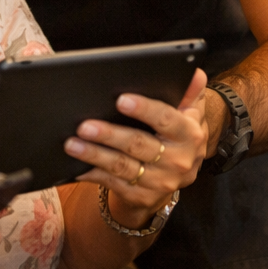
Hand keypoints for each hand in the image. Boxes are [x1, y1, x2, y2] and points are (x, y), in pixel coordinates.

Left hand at [65, 69, 208, 229]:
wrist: (179, 174)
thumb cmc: (179, 133)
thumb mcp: (191, 112)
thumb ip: (190, 91)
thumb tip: (194, 72)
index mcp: (190, 135)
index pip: (166, 120)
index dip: (144, 109)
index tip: (121, 100)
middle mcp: (178, 161)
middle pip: (139, 144)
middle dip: (109, 134)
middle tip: (85, 126)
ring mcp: (160, 182)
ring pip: (123, 166)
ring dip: (95, 155)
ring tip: (73, 144)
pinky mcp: (142, 196)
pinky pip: (113, 184)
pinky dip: (93, 173)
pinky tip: (77, 166)